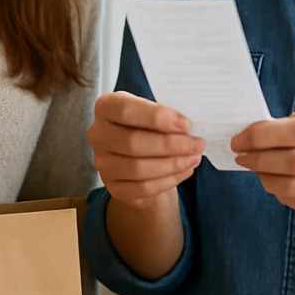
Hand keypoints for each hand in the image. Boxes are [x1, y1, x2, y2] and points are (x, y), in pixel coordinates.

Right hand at [87, 92, 205, 207]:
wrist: (140, 155)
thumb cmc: (149, 126)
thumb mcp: (154, 112)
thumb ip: (165, 115)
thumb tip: (189, 127)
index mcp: (106, 107)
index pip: (126, 110)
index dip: (157, 118)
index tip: (185, 124)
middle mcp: (98, 134)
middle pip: (132, 142)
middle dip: (170, 145)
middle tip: (197, 144)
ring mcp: (102, 162)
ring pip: (138, 168)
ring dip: (172, 164)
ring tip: (194, 158)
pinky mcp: (113, 186)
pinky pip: (142, 187)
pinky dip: (168, 180)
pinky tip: (184, 171)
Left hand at [232, 110, 294, 223]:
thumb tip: (263, 128)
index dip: (263, 135)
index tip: (241, 138)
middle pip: (294, 161)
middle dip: (259, 157)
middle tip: (241, 154)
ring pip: (294, 186)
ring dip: (265, 177)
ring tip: (254, 168)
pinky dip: (279, 192)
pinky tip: (272, 181)